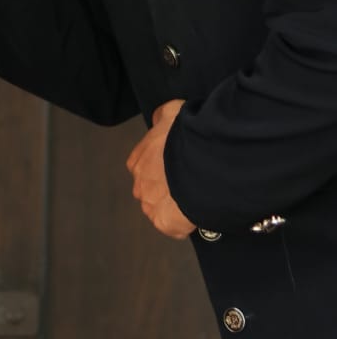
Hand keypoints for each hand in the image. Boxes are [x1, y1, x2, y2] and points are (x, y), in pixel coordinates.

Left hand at [126, 99, 195, 239]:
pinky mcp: (164, 222)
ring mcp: (150, 203)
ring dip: (176, 206)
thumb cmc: (186, 135)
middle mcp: (140, 182)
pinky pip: (172, 227)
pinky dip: (183, 224)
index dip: (165, 170)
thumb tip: (159, 120)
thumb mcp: (171, 112)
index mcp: (138, 159)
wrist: (200, 158)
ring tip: (196, 198)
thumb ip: (161, 118)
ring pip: (161, 209)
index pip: (146, 169)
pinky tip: (195, 213)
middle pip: (153, 190)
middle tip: (191, 183)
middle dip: (169, 189)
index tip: (179, 169)